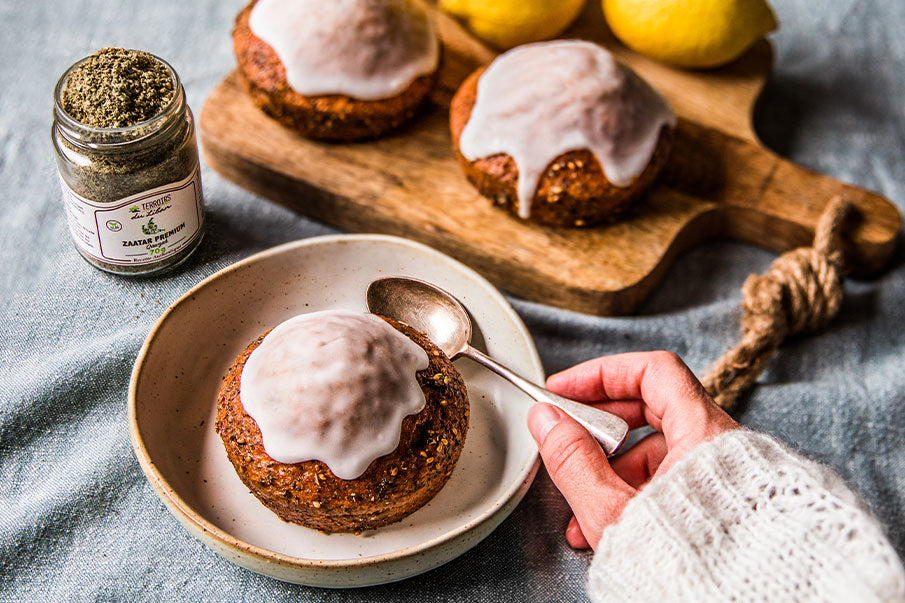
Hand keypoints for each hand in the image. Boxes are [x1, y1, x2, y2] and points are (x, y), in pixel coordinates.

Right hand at [527, 351, 737, 549]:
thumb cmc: (693, 568)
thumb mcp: (614, 512)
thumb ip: (574, 461)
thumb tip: (548, 421)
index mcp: (705, 435)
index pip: (652, 371)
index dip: (603, 374)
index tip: (567, 389)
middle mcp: (720, 447)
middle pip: (652, 408)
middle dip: (600, 426)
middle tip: (567, 436)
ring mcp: (722, 477)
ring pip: (658, 449)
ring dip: (611, 468)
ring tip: (582, 502)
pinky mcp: (719, 504)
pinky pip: (670, 480)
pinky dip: (634, 490)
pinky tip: (606, 523)